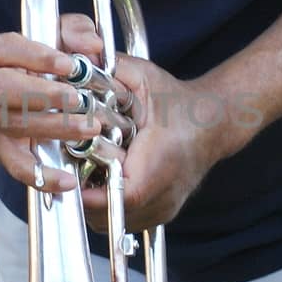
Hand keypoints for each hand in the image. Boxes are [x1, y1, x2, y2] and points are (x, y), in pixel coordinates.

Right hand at [0, 28, 102, 194]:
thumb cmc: (32, 67)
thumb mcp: (52, 37)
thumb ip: (74, 31)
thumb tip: (93, 46)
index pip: (7, 49)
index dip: (37, 57)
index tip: (69, 64)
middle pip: (4, 89)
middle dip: (43, 95)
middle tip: (78, 99)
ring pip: (15, 125)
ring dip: (54, 128)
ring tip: (88, 127)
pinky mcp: (4, 151)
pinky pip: (18, 168)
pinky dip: (42, 177)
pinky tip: (68, 179)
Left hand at [78, 54, 261, 232]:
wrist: (215, 123)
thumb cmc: (177, 101)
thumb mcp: (142, 78)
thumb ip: (107, 70)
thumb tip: (73, 58)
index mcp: (159, 165)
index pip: (115, 196)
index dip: (85, 189)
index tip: (66, 173)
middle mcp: (163, 197)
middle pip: (106, 214)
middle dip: (83, 192)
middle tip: (71, 167)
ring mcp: (162, 211)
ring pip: (111, 222)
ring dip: (94, 201)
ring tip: (86, 173)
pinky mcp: (160, 216)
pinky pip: (122, 221)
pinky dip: (108, 204)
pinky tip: (103, 179)